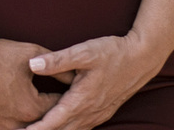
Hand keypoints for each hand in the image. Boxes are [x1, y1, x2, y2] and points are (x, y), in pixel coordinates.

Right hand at [0, 39, 63, 129]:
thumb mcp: (28, 54)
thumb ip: (55, 66)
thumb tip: (73, 76)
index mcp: (30, 107)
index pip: (57, 108)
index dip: (64, 98)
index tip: (69, 93)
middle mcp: (16, 124)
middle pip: (42, 125)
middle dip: (50, 115)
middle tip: (53, 105)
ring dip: (30, 123)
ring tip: (30, 110)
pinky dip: (10, 126)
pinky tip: (14, 118)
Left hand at [24, 35, 164, 129]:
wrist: (141, 58)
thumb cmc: (112, 52)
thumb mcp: (83, 52)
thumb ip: (57, 60)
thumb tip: (32, 64)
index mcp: (82, 99)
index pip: (54, 121)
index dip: (37, 129)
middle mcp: (90, 112)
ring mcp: (98, 114)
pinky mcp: (104, 112)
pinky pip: (84, 128)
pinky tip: (62, 128)